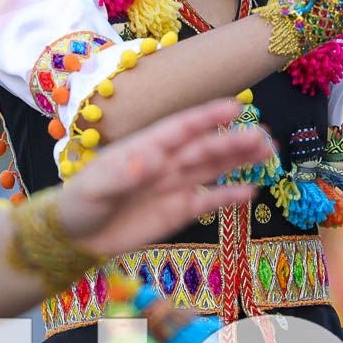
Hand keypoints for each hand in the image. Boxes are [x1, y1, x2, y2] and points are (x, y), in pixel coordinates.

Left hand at [57, 98, 269, 257]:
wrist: (75, 236)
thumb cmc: (80, 202)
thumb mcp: (94, 186)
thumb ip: (122, 173)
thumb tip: (150, 160)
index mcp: (146, 147)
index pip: (181, 128)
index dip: (207, 117)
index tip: (233, 106)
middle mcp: (165, 162)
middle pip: (204, 148)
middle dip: (233, 141)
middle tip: (263, 135)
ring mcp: (173, 185)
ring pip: (212, 168)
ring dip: (238, 159)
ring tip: (267, 150)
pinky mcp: (176, 211)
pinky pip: (207, 202)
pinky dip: (228, 196)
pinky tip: (252, 191)